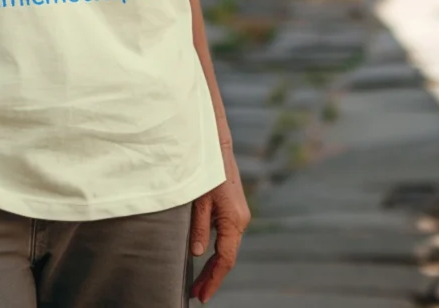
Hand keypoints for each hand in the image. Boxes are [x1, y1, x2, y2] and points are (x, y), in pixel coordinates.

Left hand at [189, 145, 250, 302]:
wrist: (217, 146)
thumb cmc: (207, 170)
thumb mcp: (199, 200)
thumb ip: (199, 228)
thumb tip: (197, 253)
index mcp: (234, 221)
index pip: (225, 259)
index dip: (213, 279)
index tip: (202, 295)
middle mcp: (241, 221)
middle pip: (227, 257)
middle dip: (213, 276)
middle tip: (197, 294)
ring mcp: (239, 215)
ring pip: (227, 247)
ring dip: (214, 264)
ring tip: (199, 280)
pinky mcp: (235, 209)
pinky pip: (227, 235)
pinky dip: (217, 250)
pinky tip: (205, 256)